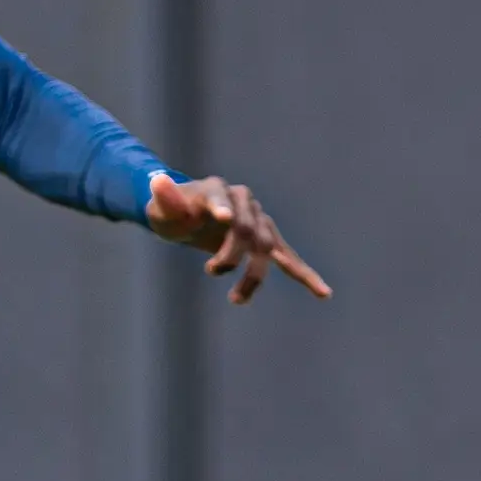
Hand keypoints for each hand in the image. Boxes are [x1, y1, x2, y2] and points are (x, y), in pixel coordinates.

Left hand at [145, 172, 333, 305]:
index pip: (220, 198)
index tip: (223, 219)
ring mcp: (258, 221)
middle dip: (231, 255)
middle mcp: (243, 202)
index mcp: (217, 189)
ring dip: (253, 275)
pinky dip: (305, 274)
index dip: (221, 208)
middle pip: (245, 229)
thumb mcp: (161, 208)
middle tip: (211, 271)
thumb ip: (164, 198)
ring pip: (265, 248)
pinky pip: (288, 258)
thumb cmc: (171, 212)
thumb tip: (157, 181)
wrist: (187, 216)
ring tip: (236, 299)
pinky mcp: (266, 241)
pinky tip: (323, 292)